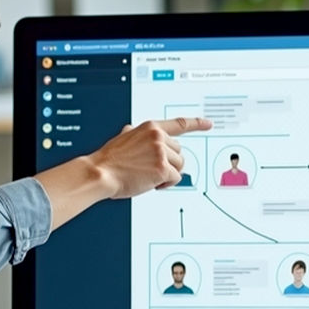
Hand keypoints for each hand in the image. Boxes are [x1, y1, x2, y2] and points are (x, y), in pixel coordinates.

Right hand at [90, 117, 211, 198]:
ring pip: (179, 166)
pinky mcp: (163, 168)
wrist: (100, 172)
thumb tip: (132, 130)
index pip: (179, 124)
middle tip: (151, 170)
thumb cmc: (109, 161)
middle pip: (180, 153)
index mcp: (150, 128)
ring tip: (148, 176)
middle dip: (170, 164)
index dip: (196, 123)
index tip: (208, 124)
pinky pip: (175, 178)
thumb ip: (136, 134)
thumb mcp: (123, 139)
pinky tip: (150, 183)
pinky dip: (165, 184)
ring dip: (167, 175)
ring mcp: (161, 151)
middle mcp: (158, 136)